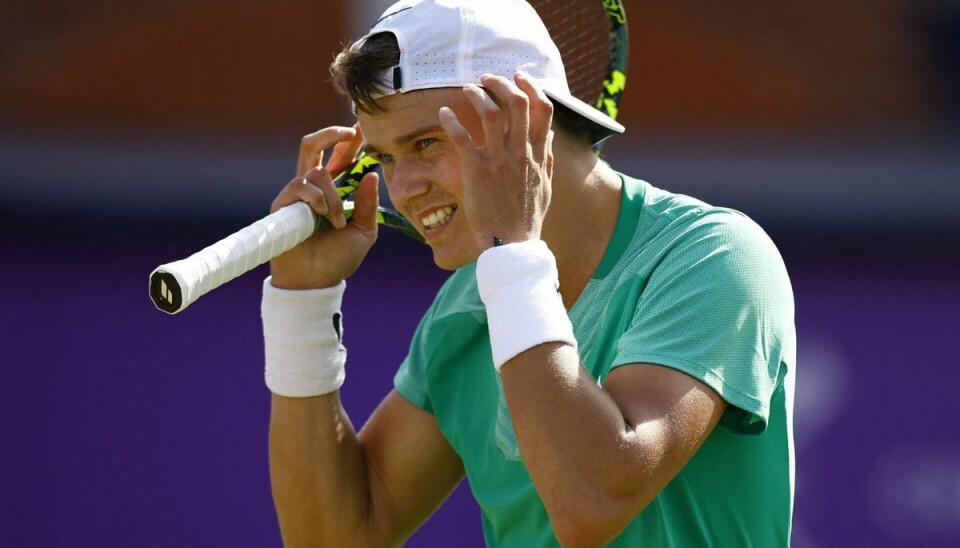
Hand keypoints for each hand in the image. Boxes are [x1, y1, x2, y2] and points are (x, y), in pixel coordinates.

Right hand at [269, 125, 379, 288]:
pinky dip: (318, 200)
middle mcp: (313, 188)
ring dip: (333, 195)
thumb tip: (372, 174)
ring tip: (337, 222)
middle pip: (314, 145)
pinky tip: (324, 217)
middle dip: (332, 133)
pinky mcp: (283, 204)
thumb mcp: (363, 231)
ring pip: (316, 171)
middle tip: (351, 132)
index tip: (363, 126)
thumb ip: (367, 204)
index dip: (350, 142)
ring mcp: (296, 195)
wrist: (316, 282)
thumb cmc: (338, 260)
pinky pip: (301, 185)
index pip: (340, 158)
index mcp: (332, 192)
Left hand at [438, 72, 554, 249]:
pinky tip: (443, 113)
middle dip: (501, 82)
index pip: (542, 109)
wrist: (513, 245)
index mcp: (538, 154)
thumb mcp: (545, 185)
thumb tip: (549, 134)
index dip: (531, 86)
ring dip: (477, 94)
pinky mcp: (476, 172)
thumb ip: (547, 157)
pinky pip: (462, 137)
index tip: (519, 77)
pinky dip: (451, 120)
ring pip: (489, 113)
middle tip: (487, 78)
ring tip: (467, 89)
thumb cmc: (527, 218)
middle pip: (517, 102)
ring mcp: (498, 161)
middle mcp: (520, 152)